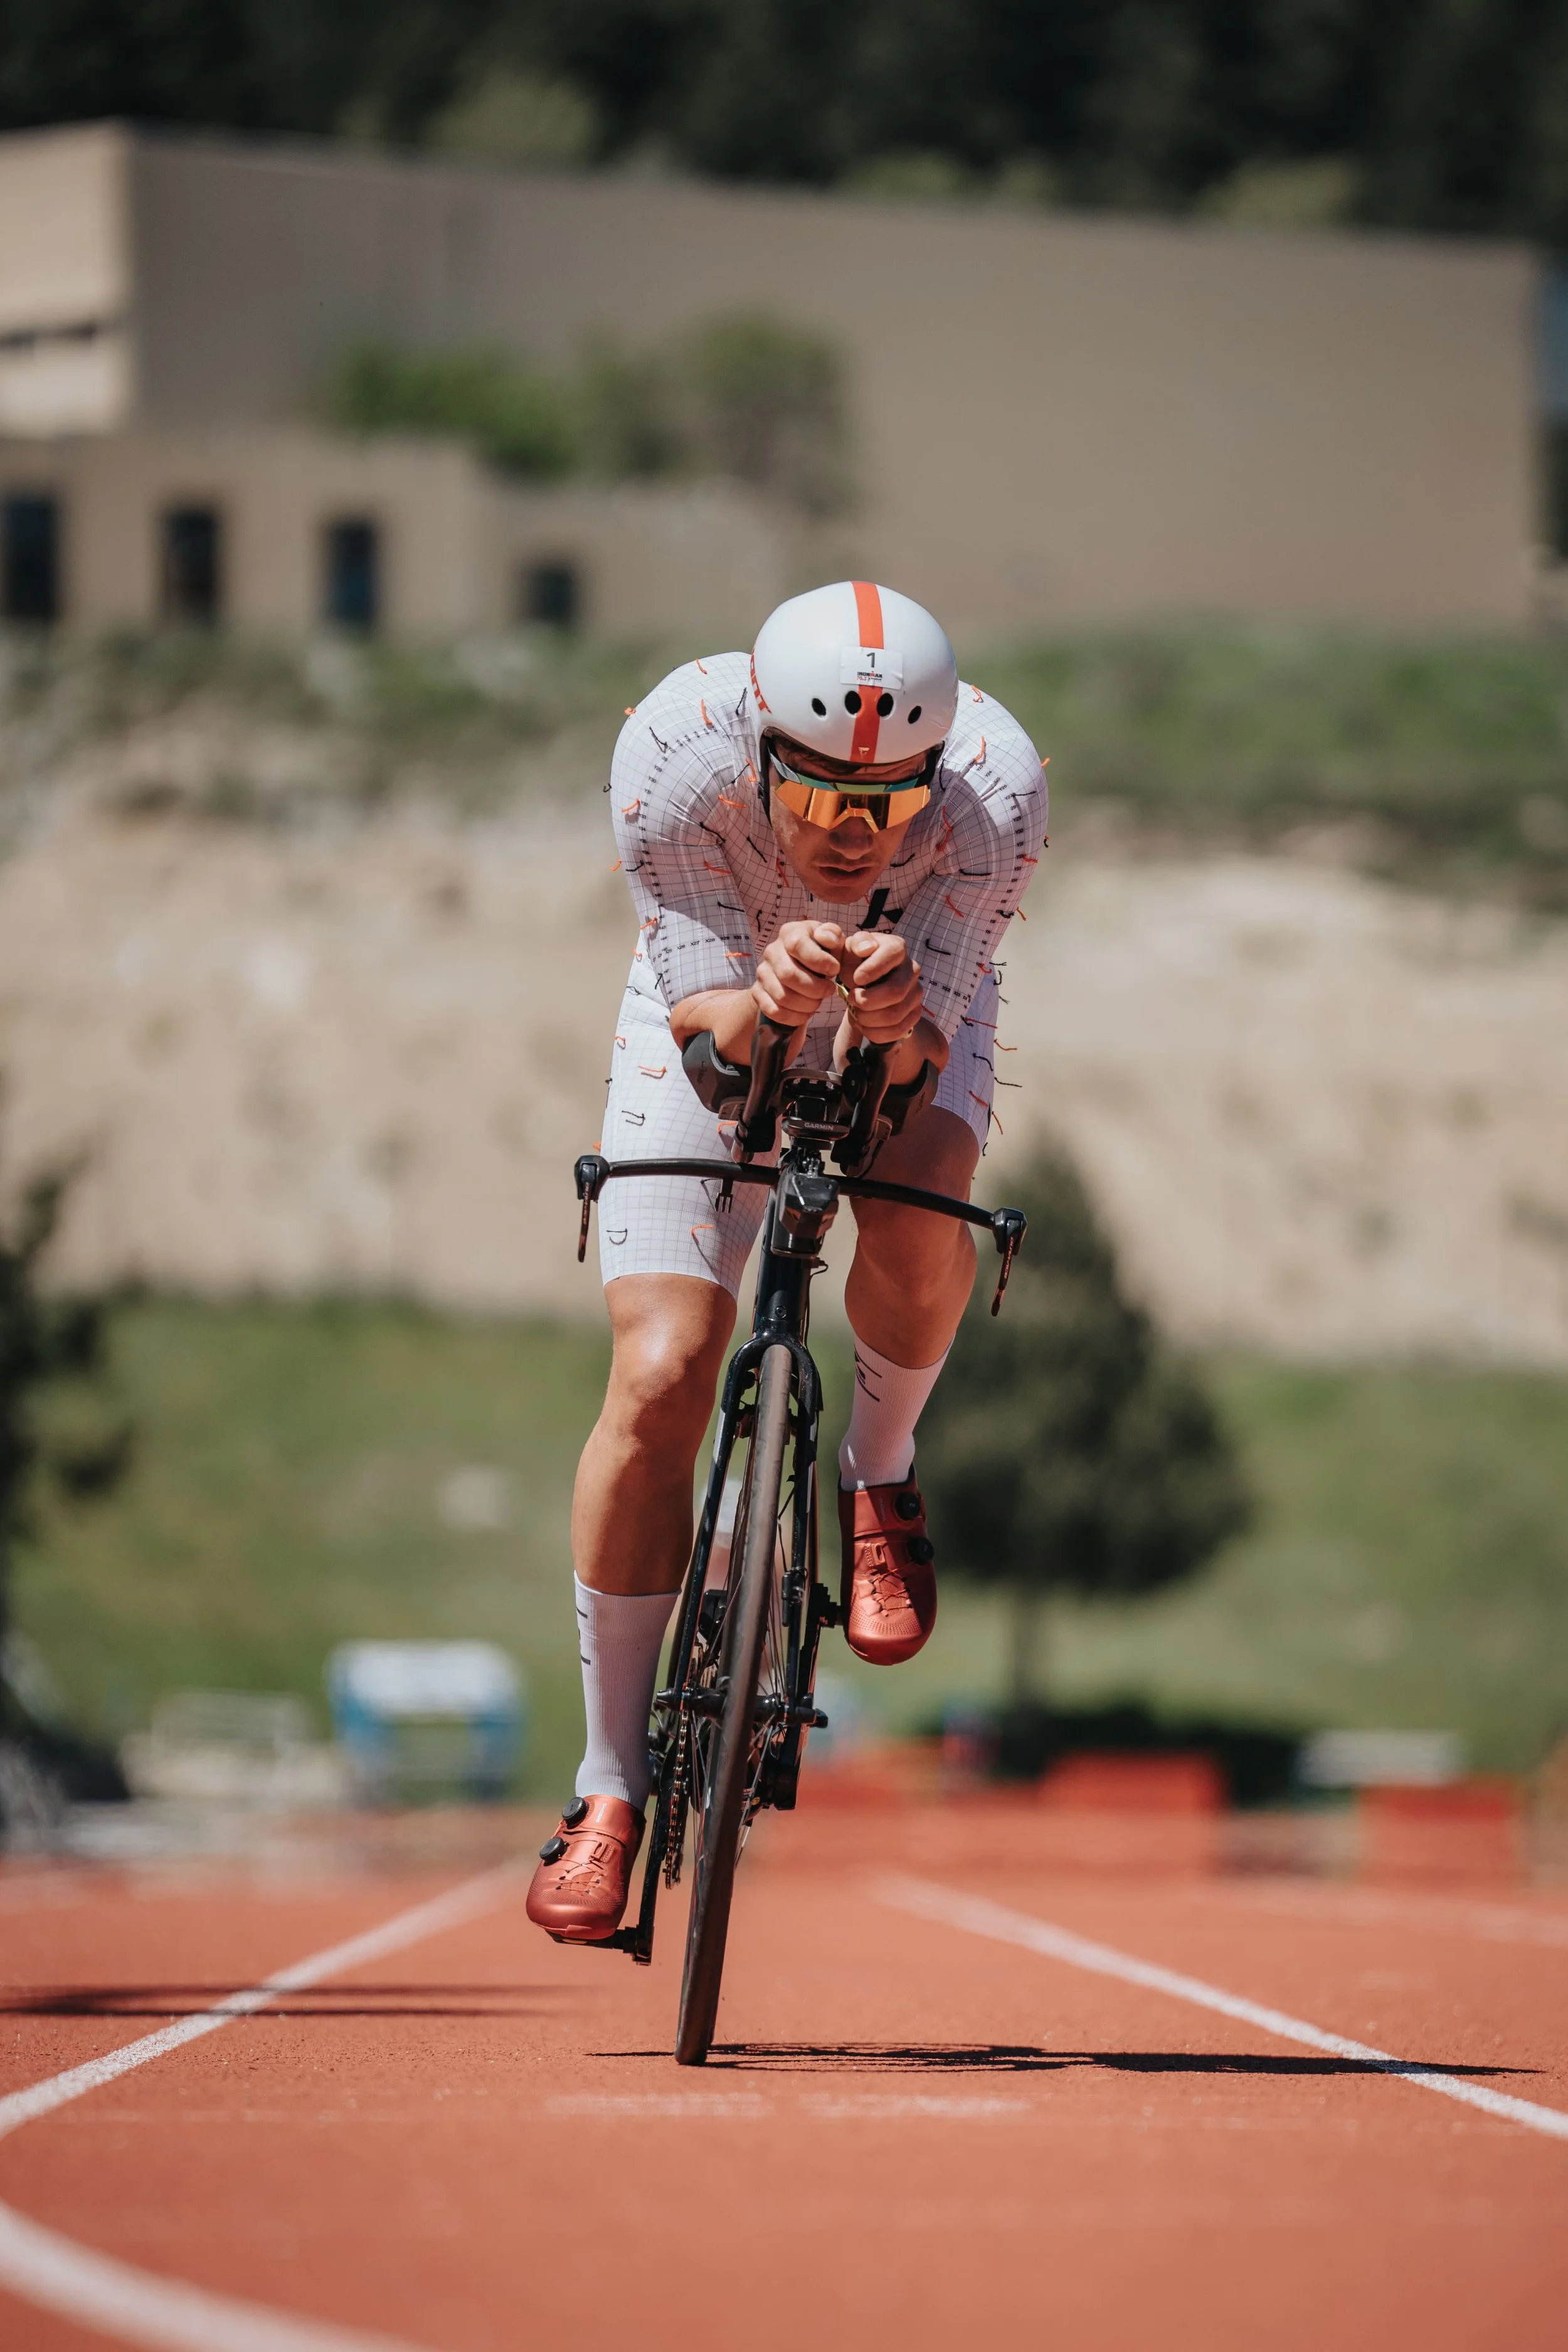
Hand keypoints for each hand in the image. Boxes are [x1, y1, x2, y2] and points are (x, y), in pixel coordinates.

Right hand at [752, 921, 844, 1027]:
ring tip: (818, 1001)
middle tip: (829, 990)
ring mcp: (762, 973)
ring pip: (782, 996)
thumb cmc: (819, 952)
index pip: (797, 945)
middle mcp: (771, 951)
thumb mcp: (830, 939)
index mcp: (789, 933)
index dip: (818, 960)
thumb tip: (826, 938)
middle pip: (789, 975)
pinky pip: (774, 1011)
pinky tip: (807, 1012)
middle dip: (815, 988)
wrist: (797, 967)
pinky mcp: (758, 992)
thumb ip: (832, 934)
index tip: (834, 969)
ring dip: (807, 1004)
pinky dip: (794, 1017)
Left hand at [837, 930, 924, 1045]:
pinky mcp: (914, 1014)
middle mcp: (912, 969)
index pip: (891, 956)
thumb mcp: (851, 948)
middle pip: (895, 992)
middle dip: (867, 1001)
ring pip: (894, 1015)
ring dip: (867, 1019)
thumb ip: (857, 943)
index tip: (855, 979)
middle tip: (851, 999)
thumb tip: (866, 948)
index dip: (871, 970)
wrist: (864, 984)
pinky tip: (864, 1024)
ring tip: (856, 1012)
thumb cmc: (856, 963)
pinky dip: (874, 1032)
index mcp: (897, 948)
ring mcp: (916, 993)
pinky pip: (897, 1031)